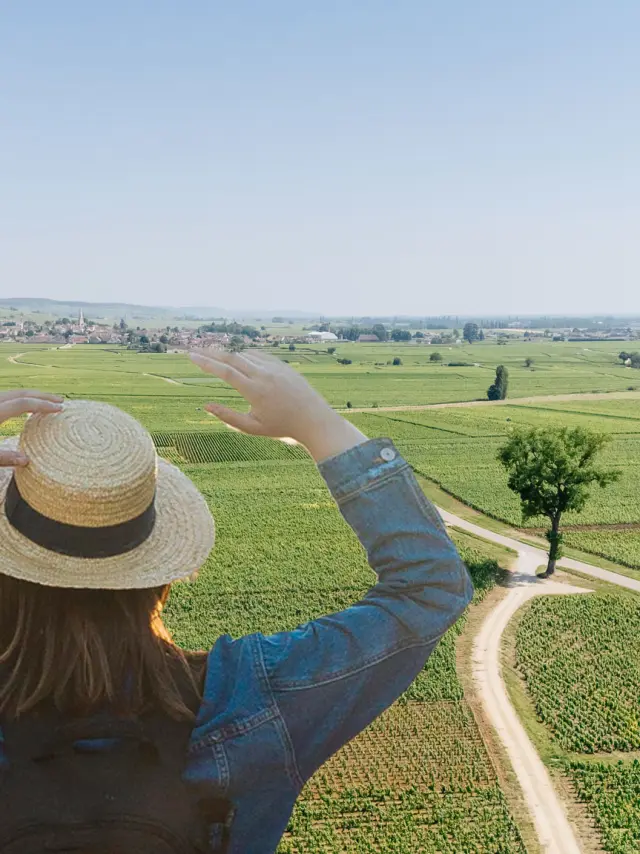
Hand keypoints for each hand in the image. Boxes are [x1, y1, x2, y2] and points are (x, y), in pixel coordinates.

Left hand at [0, 391, 63, 466]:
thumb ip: (4, 457)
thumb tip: (25, 461)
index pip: (24, 403)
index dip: (43, 405)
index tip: (60, 408)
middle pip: (21, 394)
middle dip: (42, 396)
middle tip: (60, 400)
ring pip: (14, 393)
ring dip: (32, 396)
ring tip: (46, 402)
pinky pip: (8, 397)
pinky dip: (20, 399)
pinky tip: (25, 407)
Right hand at [189, 350, 366, 461]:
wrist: (314, 419)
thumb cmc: (282, 427)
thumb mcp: (252, 427)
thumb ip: (228, 417)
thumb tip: (206, 406)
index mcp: (255, 390)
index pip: (225, 371)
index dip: (206, 363)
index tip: (191, 356)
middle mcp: (264, 375)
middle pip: (232, 357)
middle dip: (212, 353)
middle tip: (196, 351)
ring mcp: (275, 368)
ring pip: (246, 355)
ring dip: (228, 353)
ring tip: (214, 355)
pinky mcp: (283, 366)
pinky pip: (260, 355)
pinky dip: (246, 355)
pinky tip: (239, 358)